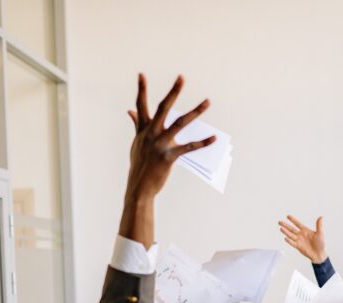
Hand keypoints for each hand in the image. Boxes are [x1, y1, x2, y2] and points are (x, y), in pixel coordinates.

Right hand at [123, 74, 214, 200]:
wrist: (139, 187)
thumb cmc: (139, 164)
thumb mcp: (136, 143)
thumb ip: (137, 125)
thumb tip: (129, 111)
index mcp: (143, 129)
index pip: (141, 105)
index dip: (141, 90)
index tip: (142, 74)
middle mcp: (150, 133)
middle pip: (163, 108)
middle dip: (173, 92)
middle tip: (182, 77)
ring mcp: (159, 144)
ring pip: (180, 123)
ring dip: (195, 111)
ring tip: (207, 101)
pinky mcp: (168, 157)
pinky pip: (188, 147)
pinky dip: (202, 143)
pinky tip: (213, 138)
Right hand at [278, 214, 326, 263]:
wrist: (319, 254)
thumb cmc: (320, 244)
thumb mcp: (320, 233)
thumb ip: (319, 225)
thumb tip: (321, 217)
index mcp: (305, 230)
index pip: (298, 224)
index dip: (293, 220)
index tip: (288, 216)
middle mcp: (300, 235)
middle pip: (291, 229)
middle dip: (285, 225)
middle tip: (279, 222)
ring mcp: (299, 241)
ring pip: (291, 235)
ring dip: (286, 232)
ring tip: (281, 228)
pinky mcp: (298, 246)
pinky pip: (293, 243)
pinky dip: (289, 241)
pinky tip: (286, 238)